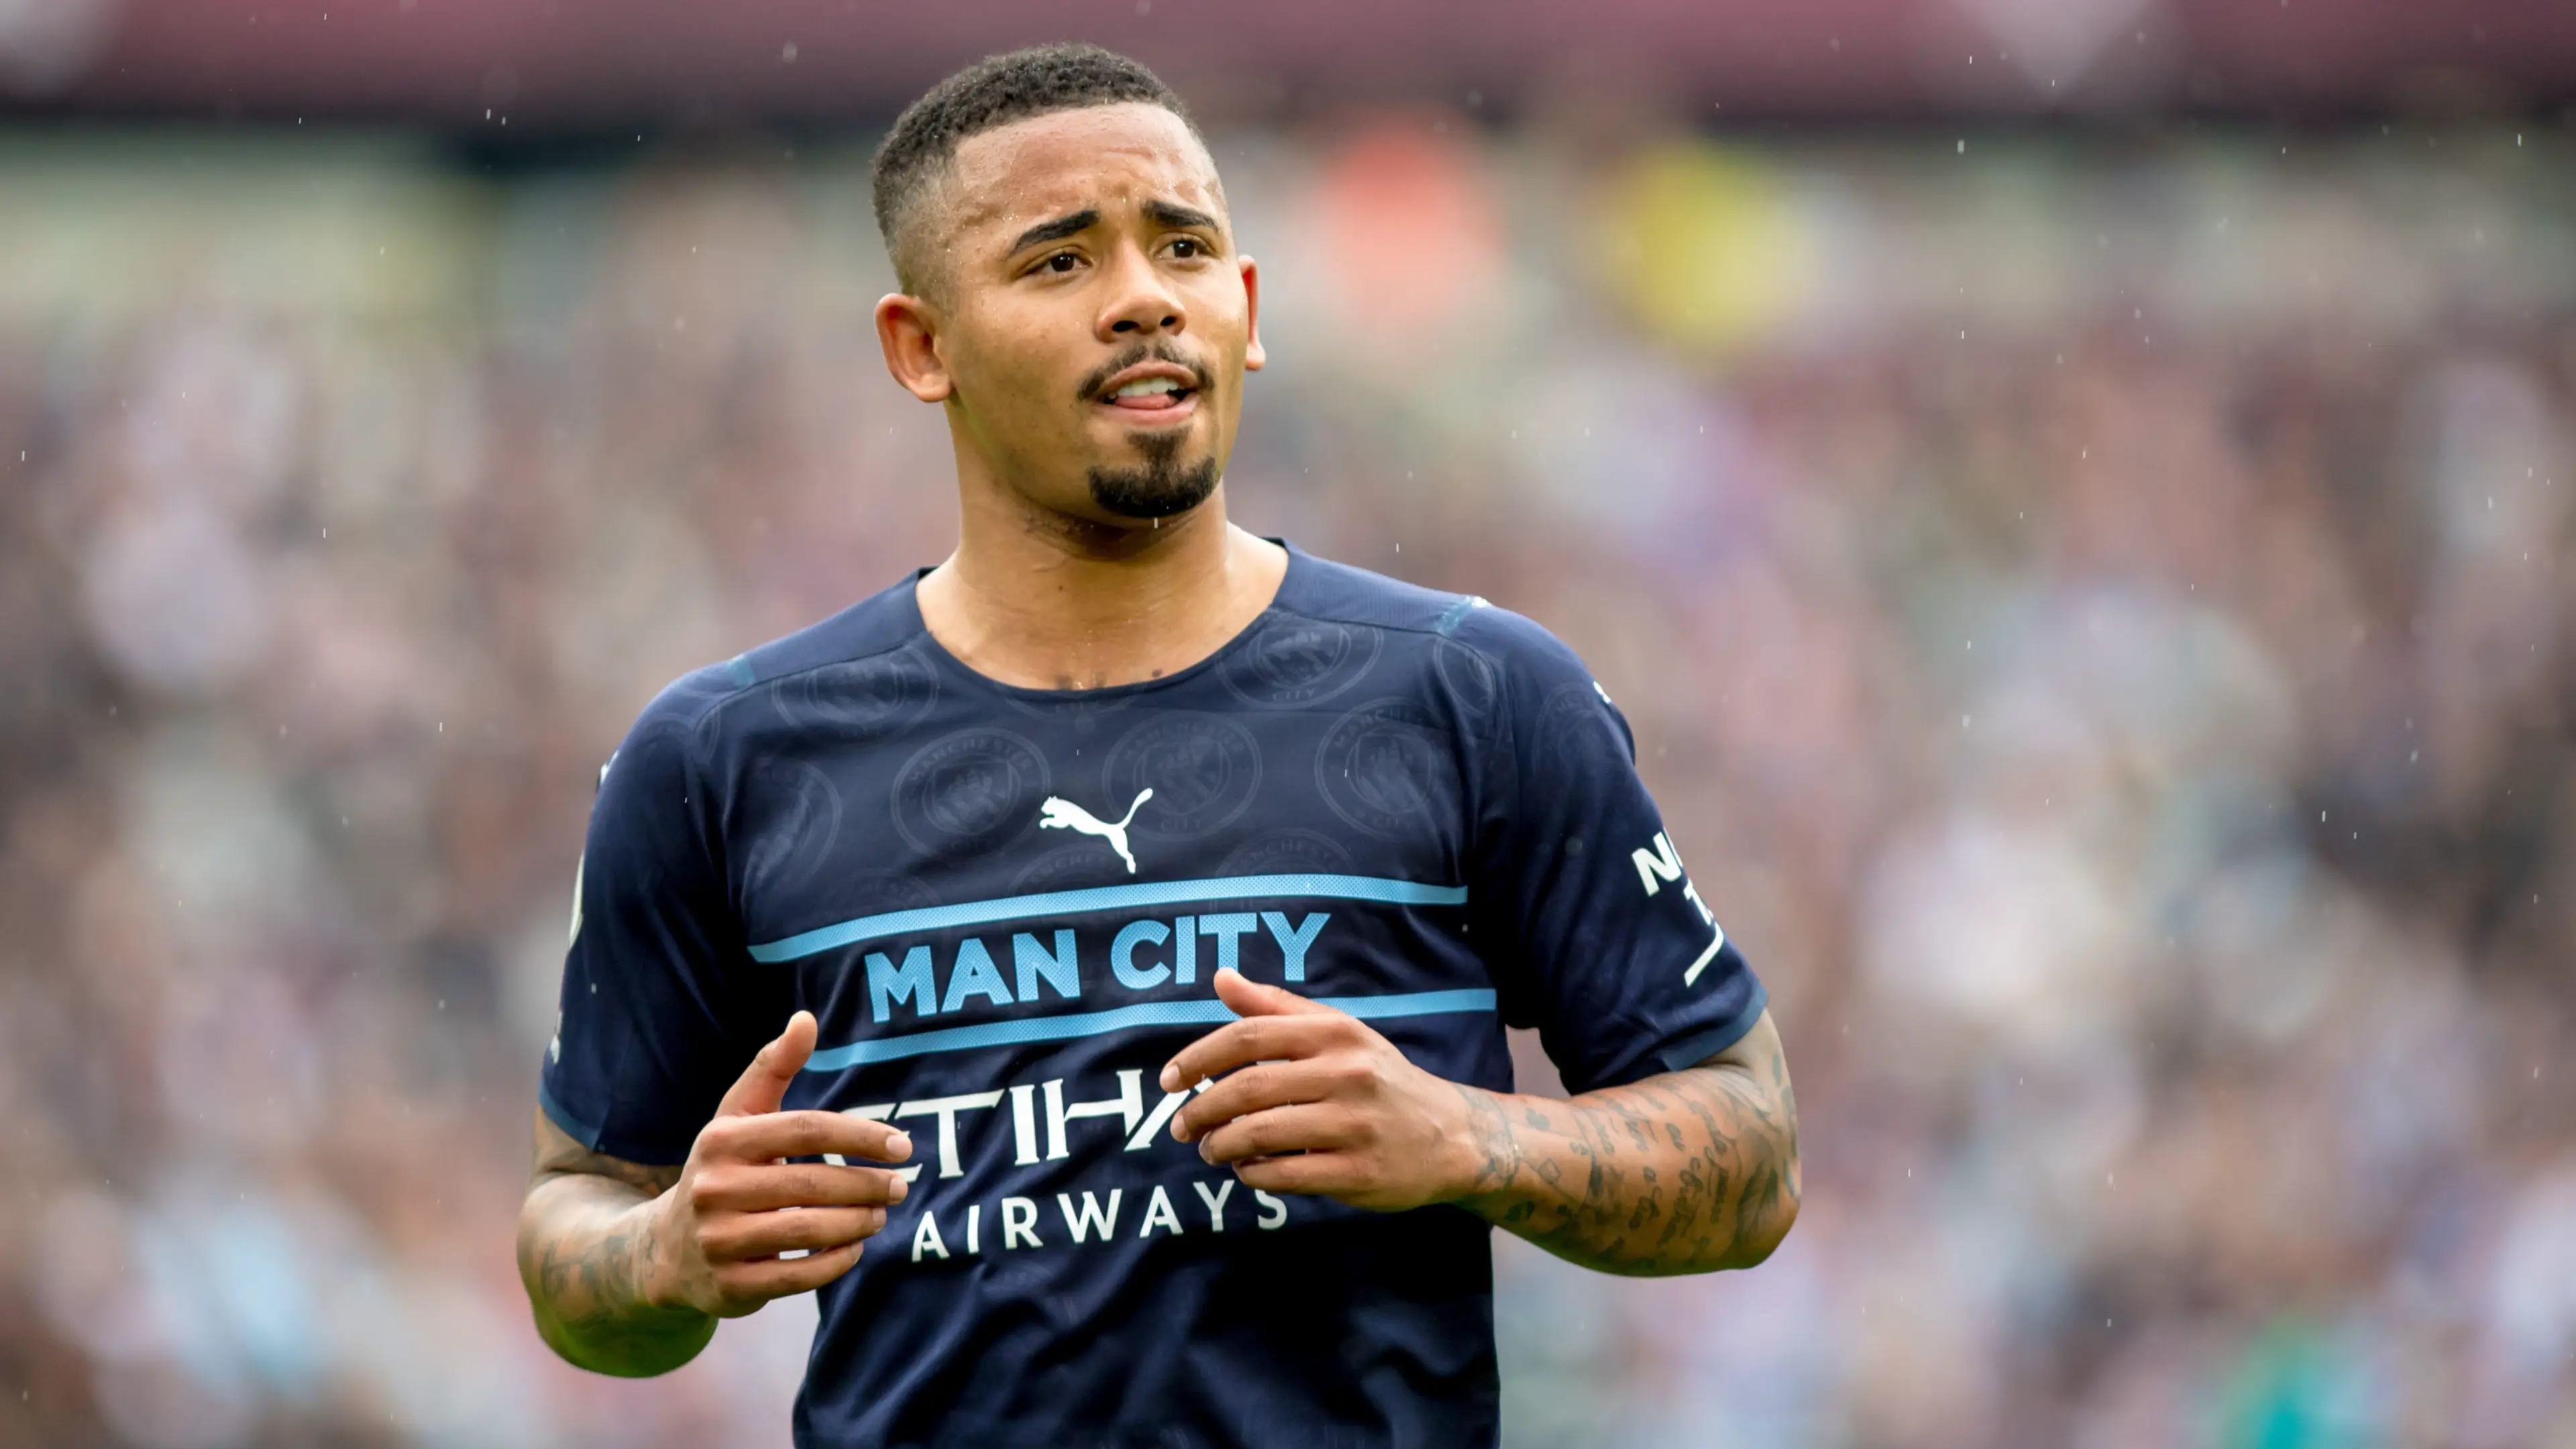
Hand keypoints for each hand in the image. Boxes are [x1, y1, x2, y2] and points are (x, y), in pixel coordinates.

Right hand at [646, 1011, 913, 1317]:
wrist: (666, 1249)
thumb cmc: (721, 1169)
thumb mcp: (737, 1116)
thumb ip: (772, 1066)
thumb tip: (806, 1018)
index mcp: (721, 1140)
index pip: (806, 1129)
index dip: (860, 1136)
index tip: (902, 1145)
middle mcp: (714, 1188)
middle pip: (813, 1183)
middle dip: (868, 1185)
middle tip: (900, 1186)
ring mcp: (718, 1241)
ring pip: (809, 1231)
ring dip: (858, 1223)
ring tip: (880, 1215)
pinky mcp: (729, 1286)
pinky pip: (798, 1277)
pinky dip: (836, 1262)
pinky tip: (854, 1247)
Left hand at [1159, 970, 1479, 1211]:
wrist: (1451, 1136)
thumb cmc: (1379, 1079)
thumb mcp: (1338, 1033)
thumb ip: (1276, 1007)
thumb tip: (1221, 977)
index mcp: (1336, 1033)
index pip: (1249, 1037)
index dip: (1198, 1058)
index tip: (1167, 1079)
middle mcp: (1347, 1074)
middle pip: (1248, 1089)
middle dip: (1201, 1110)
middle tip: (1181, 1127)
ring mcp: (1355, 1125)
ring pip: (1261, 1135)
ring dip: (1222, 1145)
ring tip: (1211, 1150)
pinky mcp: (1359, 1171)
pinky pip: (1285, 1174)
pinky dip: (1253, 1175)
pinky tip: (1248, 1170)